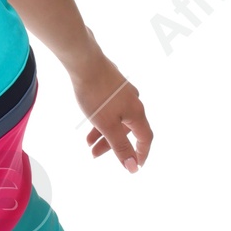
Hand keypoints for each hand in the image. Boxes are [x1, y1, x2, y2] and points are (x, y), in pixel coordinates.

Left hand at [70, 49, 152, 172]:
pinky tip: (89, 122)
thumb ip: (120, 147)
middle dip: (112, 145)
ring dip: (103, 133)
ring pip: (116, 120)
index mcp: (137, 113)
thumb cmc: (96, 94)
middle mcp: (134, 102)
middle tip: (94, 155)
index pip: (145, 138)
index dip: (141, 153)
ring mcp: (124, 93)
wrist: (85, 62)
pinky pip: (110, 109)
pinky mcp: (113, 87)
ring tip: (87, 143)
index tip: (135, 166)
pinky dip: (101, 120)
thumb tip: (133, 167)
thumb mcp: (107, 126)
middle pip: (127, 130)